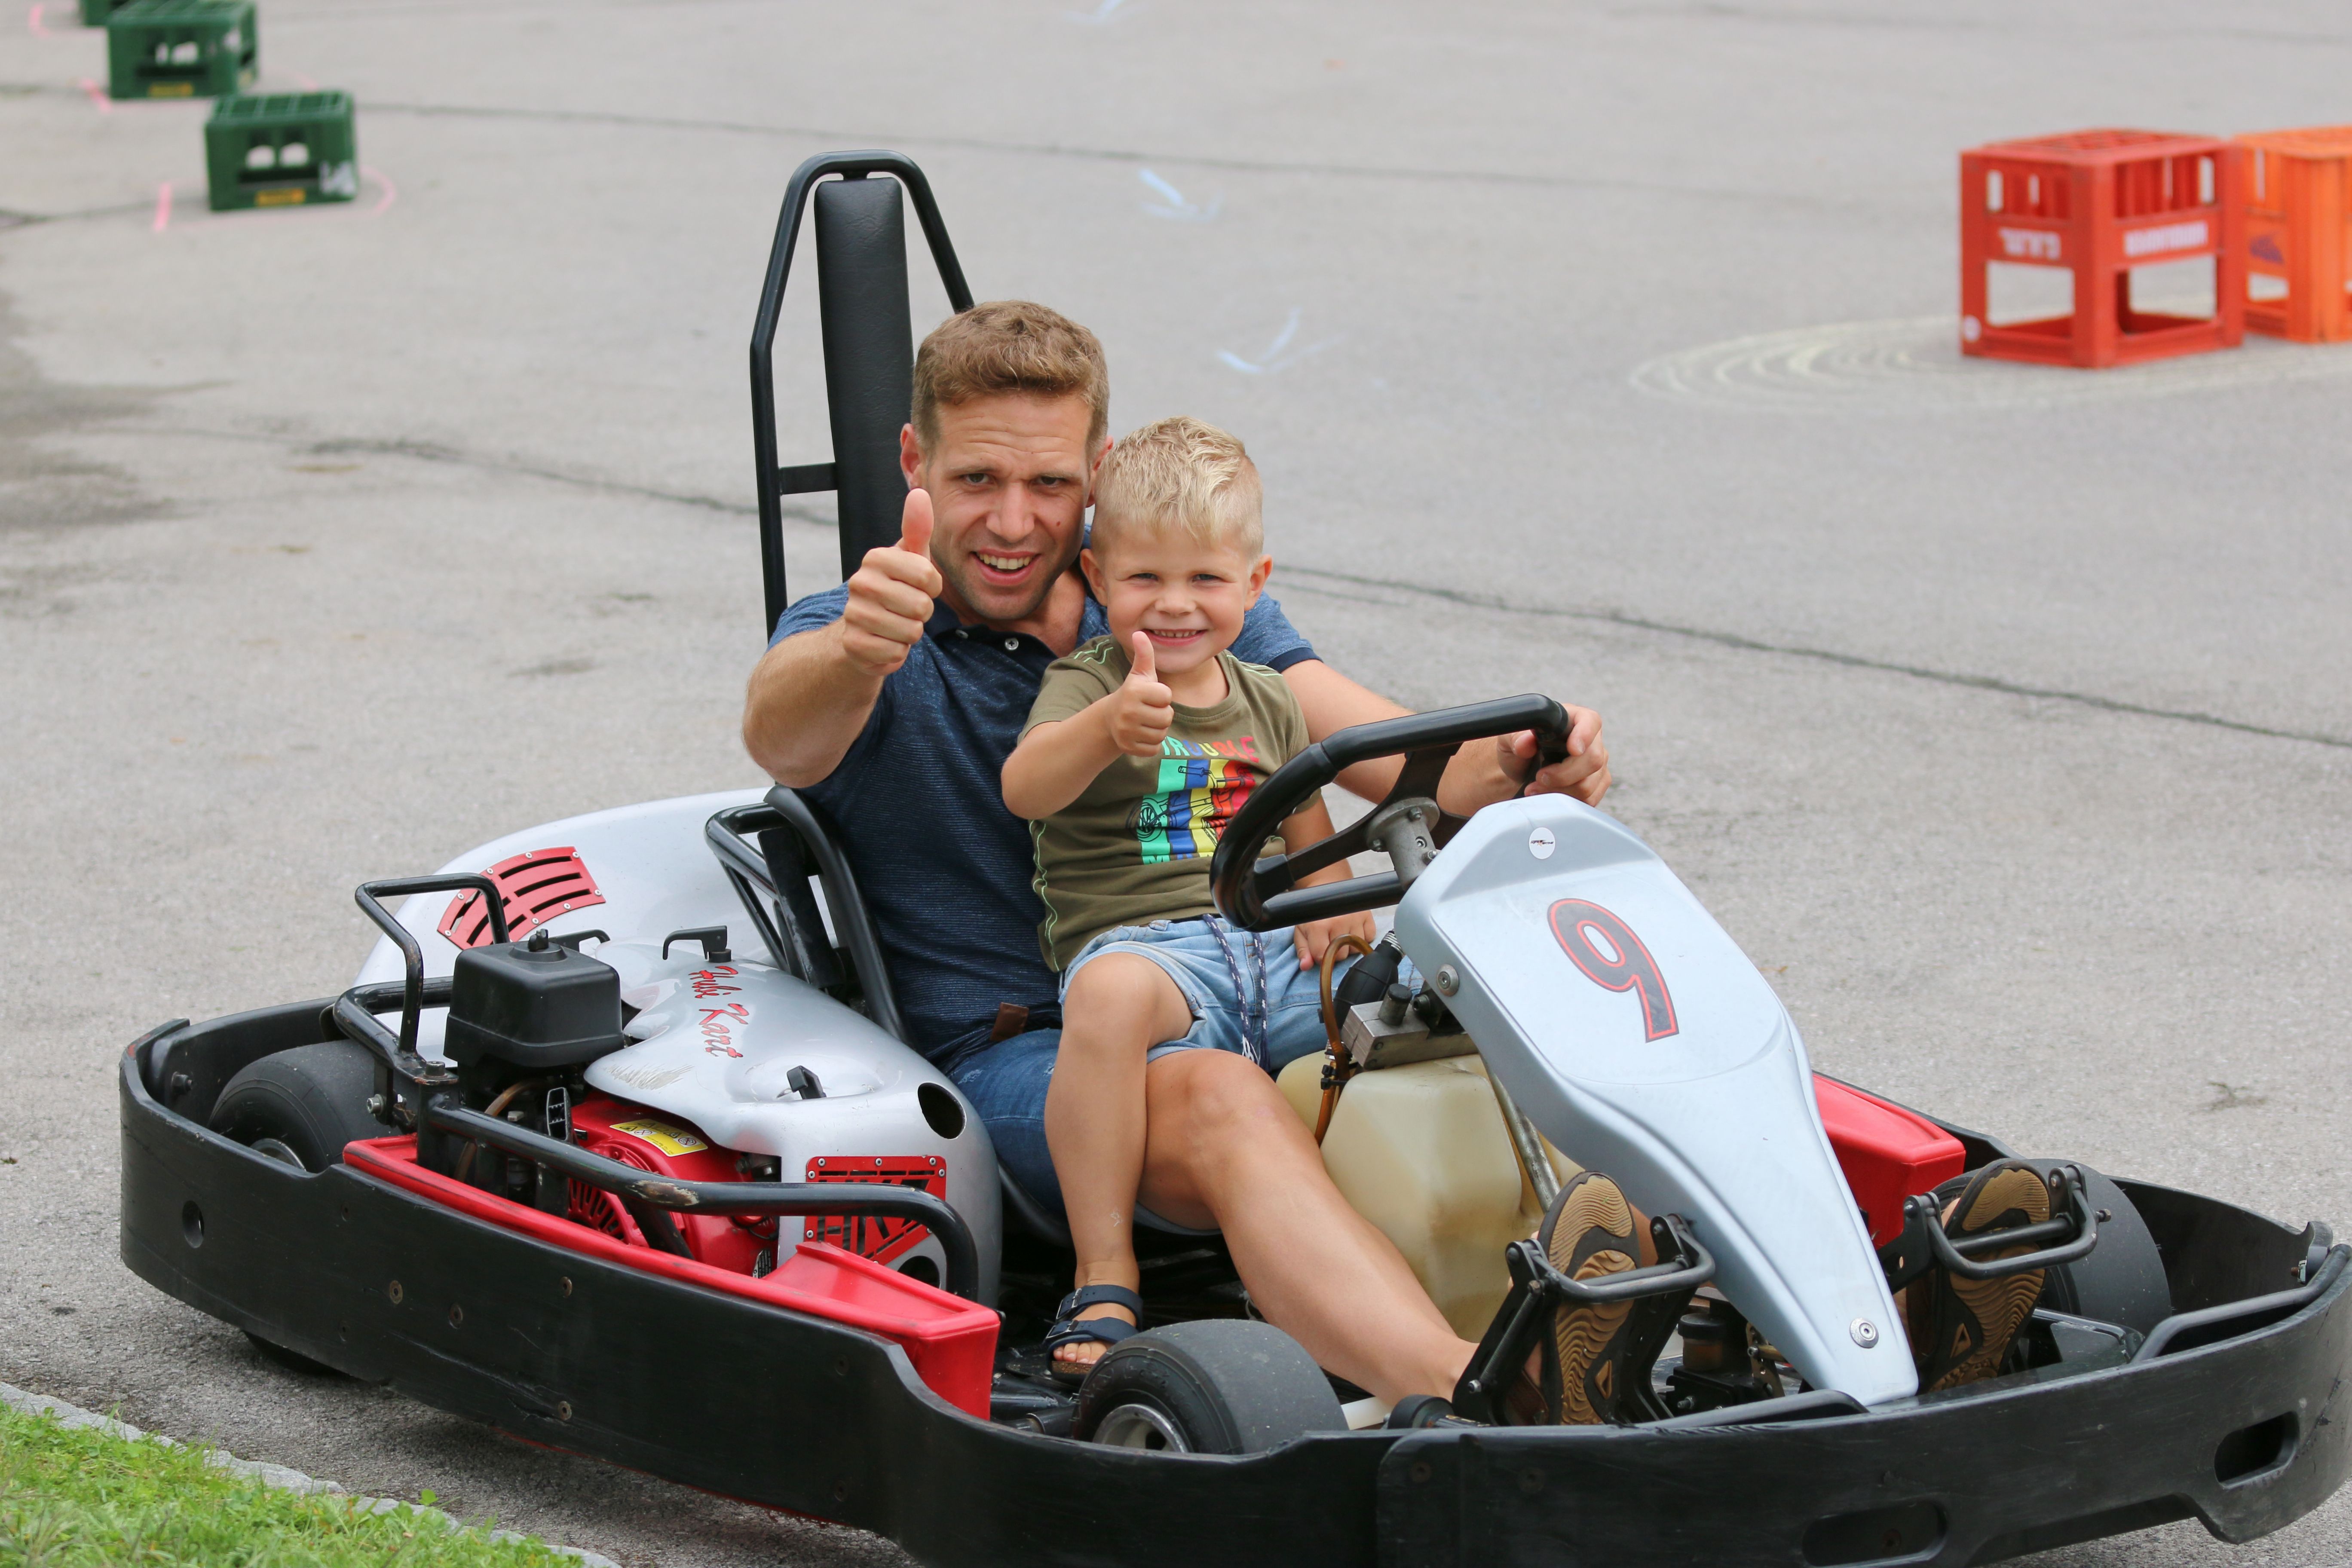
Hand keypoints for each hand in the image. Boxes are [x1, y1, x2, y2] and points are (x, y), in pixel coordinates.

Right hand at [837, 488, 944, 675]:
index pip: (929, 576)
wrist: (860, 631)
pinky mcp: (854, 645)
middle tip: (904, 609)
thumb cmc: (894, 589)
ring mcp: (854, 615)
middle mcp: (860, 583)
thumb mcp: (908, 559)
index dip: (932, 588)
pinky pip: (896, 654)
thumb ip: (917, 529)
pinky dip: (897, 653)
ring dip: (910, 634)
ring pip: (911, 632)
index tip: (917, 586)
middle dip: (921, 613)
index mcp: (876, 558)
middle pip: (921, 607)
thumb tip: (919, 493)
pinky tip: (884, 642)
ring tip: (895, 625)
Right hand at [1105, 632, 1173, 755]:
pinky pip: (1154, 749)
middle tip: (1149, 710)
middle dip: (1162, 714)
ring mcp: (1127, 731)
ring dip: (1158, 729)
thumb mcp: (1140, 673)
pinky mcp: (1127, 747)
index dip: (1163, 696)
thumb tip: (1139, 633)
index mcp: (1134, 691)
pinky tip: (1141, 734)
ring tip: (1146, 722)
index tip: (1151, 696)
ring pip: (1161, 734)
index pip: (1167, 697)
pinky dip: (1151, 744)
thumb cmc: (1134, 693)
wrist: (1111, 718)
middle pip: (1167, 717)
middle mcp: (1128, 711)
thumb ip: (1144, 654)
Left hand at [1293, 911, 1378, 971]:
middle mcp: (1338, 921)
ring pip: (1356, 949)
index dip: (1319, 956)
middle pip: (1341, 956)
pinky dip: (1362, 938)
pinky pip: (1369, 938)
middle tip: (1330, 940)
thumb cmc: (1313, 912)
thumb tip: (1306, 966)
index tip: (1318, 948)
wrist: (1328, 888)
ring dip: (1349, 946)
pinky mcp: (1367, 915)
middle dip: (1335, 952)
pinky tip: (1353, 929)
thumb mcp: (1302, 930)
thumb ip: (1303, 950)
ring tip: (1341, 934)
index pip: (1322, 957)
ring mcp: (1354, 918)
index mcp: (1318, 926)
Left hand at [1500, 703, 1609, 805]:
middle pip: (1593, 759)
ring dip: (1560, 791)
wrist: (1521, 774)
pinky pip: (1589, 798)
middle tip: (1539, 777)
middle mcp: (1591, 740)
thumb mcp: (1509, 740)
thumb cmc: (1519, 752)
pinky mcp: (1596, 785)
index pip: (1590, 721)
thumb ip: (1515, 738)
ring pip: (1589, 784)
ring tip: (1536, 788)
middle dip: (1563, 774)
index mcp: (1573, 719)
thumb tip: (1525, 742)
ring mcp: (1596, 764)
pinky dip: (1566, 801)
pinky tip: (1549, 796)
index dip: (1585, 735)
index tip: (1573, 749)